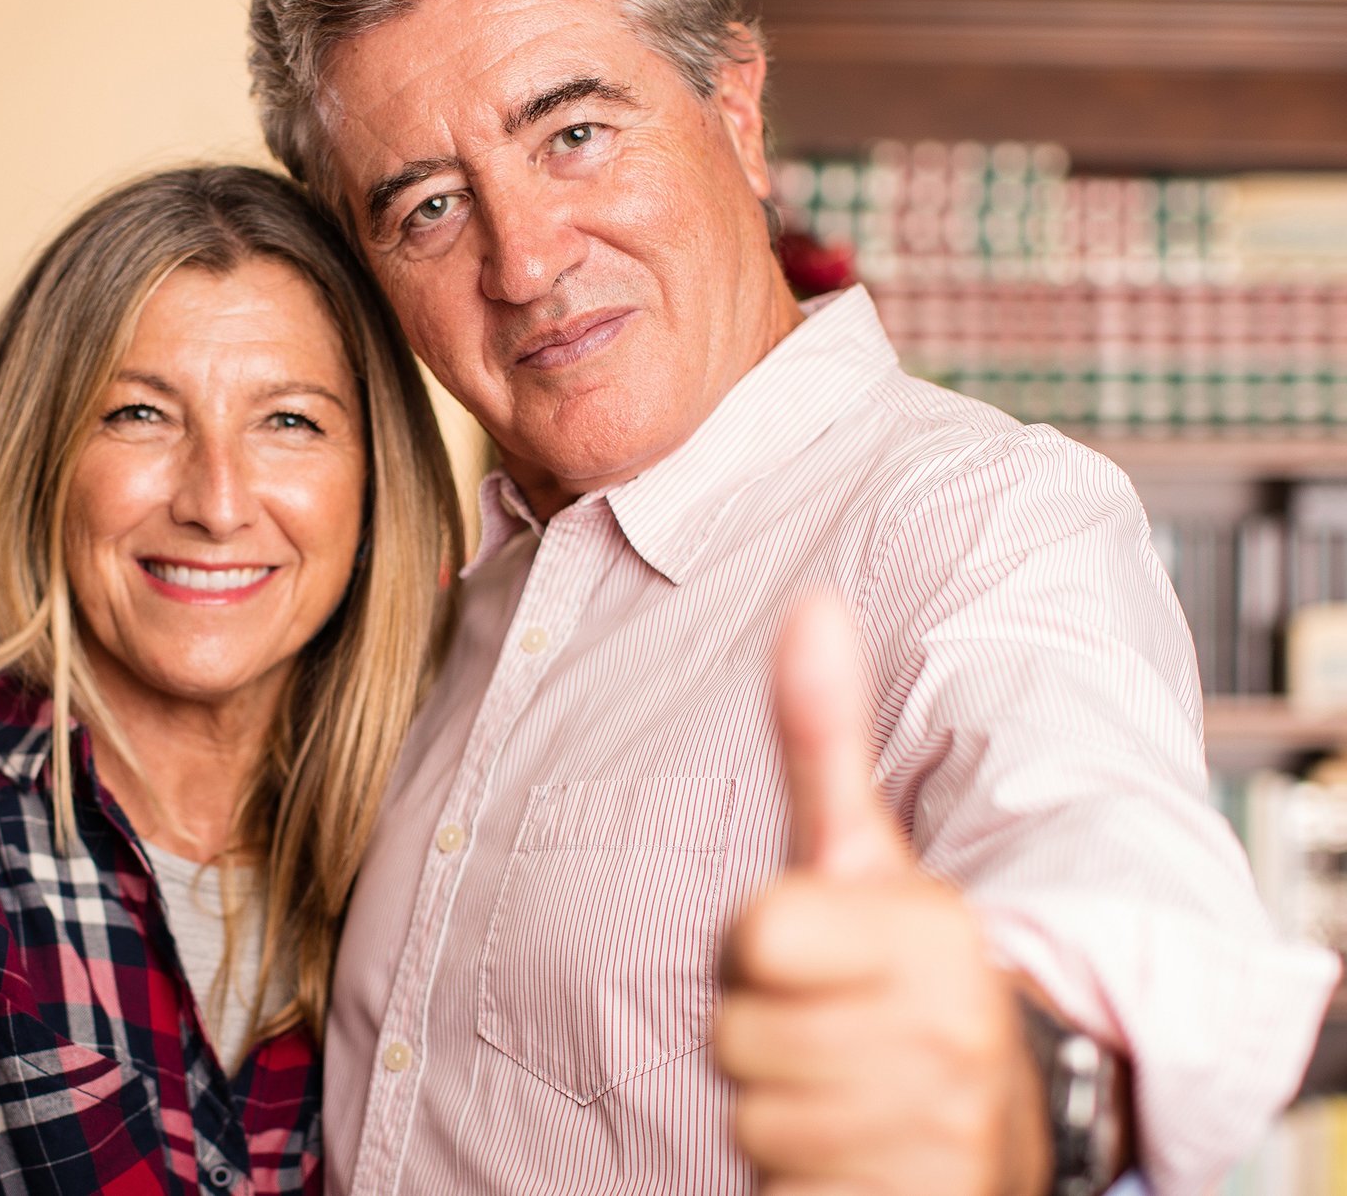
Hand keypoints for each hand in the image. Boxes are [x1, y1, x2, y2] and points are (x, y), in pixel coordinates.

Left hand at [715, 593, 1047, 1195]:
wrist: (1009, 1115)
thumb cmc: (913, 973)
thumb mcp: (868, 853)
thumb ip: (825, 738)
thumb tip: (810, 608)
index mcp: (932, 935)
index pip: (756, 931)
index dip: (762, 943)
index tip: (817, 947)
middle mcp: (947, 1036)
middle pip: (738, 1032)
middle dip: (766, 1030)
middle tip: (831, 1020)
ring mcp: (936, 1136)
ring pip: (753, 1116)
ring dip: (781, 1106)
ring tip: (844, 1082)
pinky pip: (783, 1187)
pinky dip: (801, 1176)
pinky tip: (851, 1148)